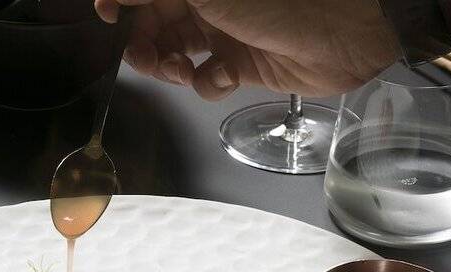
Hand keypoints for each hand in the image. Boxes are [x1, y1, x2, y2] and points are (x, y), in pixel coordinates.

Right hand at [94, 0, 399, 99]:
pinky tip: (223, 78)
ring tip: (181, 71)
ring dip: (169, 66)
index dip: (121, 3)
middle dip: (144, 43)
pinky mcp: (242, 66)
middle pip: (154, 25)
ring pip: (176, 55)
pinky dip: (208, 83)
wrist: (343, 31)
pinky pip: (208, 80)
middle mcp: (206, 4)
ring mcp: (223, 34)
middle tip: (147, 58)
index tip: (107, 17)